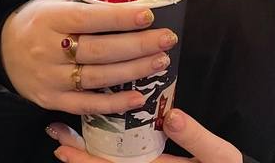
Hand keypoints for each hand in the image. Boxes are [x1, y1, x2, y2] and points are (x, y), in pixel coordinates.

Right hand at [0, 0, 178, 114]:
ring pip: (97, 77)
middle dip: (138, 45)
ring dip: (133, 71)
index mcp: (51, 18)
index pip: (91, 18)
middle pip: (99, 50)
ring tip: (161, 62)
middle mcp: (49, 49)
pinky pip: (85, 105)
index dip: (121, 18)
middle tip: (167, 39)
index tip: (149, 15)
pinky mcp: (51, 100)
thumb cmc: (38, 18)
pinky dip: (113, 103)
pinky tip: (138, 98)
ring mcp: (50, 78)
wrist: (1, 48)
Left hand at [48, 108, 242, 162]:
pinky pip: (128, 159)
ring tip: (66, 140)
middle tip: (56, 139)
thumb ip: (197, 139)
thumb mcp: (218, 157)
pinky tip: (99, 138)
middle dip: (81, 156)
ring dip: (90, 153)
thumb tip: (171, 116)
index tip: (63, 148)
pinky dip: (109, 151)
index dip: (88, 161)